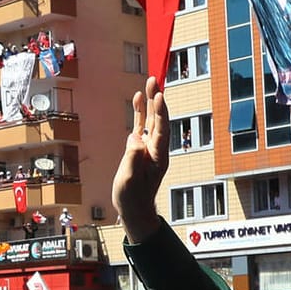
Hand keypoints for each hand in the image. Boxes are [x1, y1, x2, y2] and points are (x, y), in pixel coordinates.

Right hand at [110, 76, 168, 241]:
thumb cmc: (131, 198)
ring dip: (150, 102)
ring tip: (149, 83)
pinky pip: (142, 126)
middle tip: (154, 80)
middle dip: (157, 100)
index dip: (161, 113)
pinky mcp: (139, 149)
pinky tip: (138, 98)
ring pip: (152, 120)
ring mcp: (149, 147)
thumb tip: (135, 138)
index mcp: (158, 158)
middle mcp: (156, 149)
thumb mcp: (129, 181)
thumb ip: (132, 159)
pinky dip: (141, 112)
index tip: (159, 97)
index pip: (161, 131)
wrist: (134, 209)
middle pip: (159, 120)